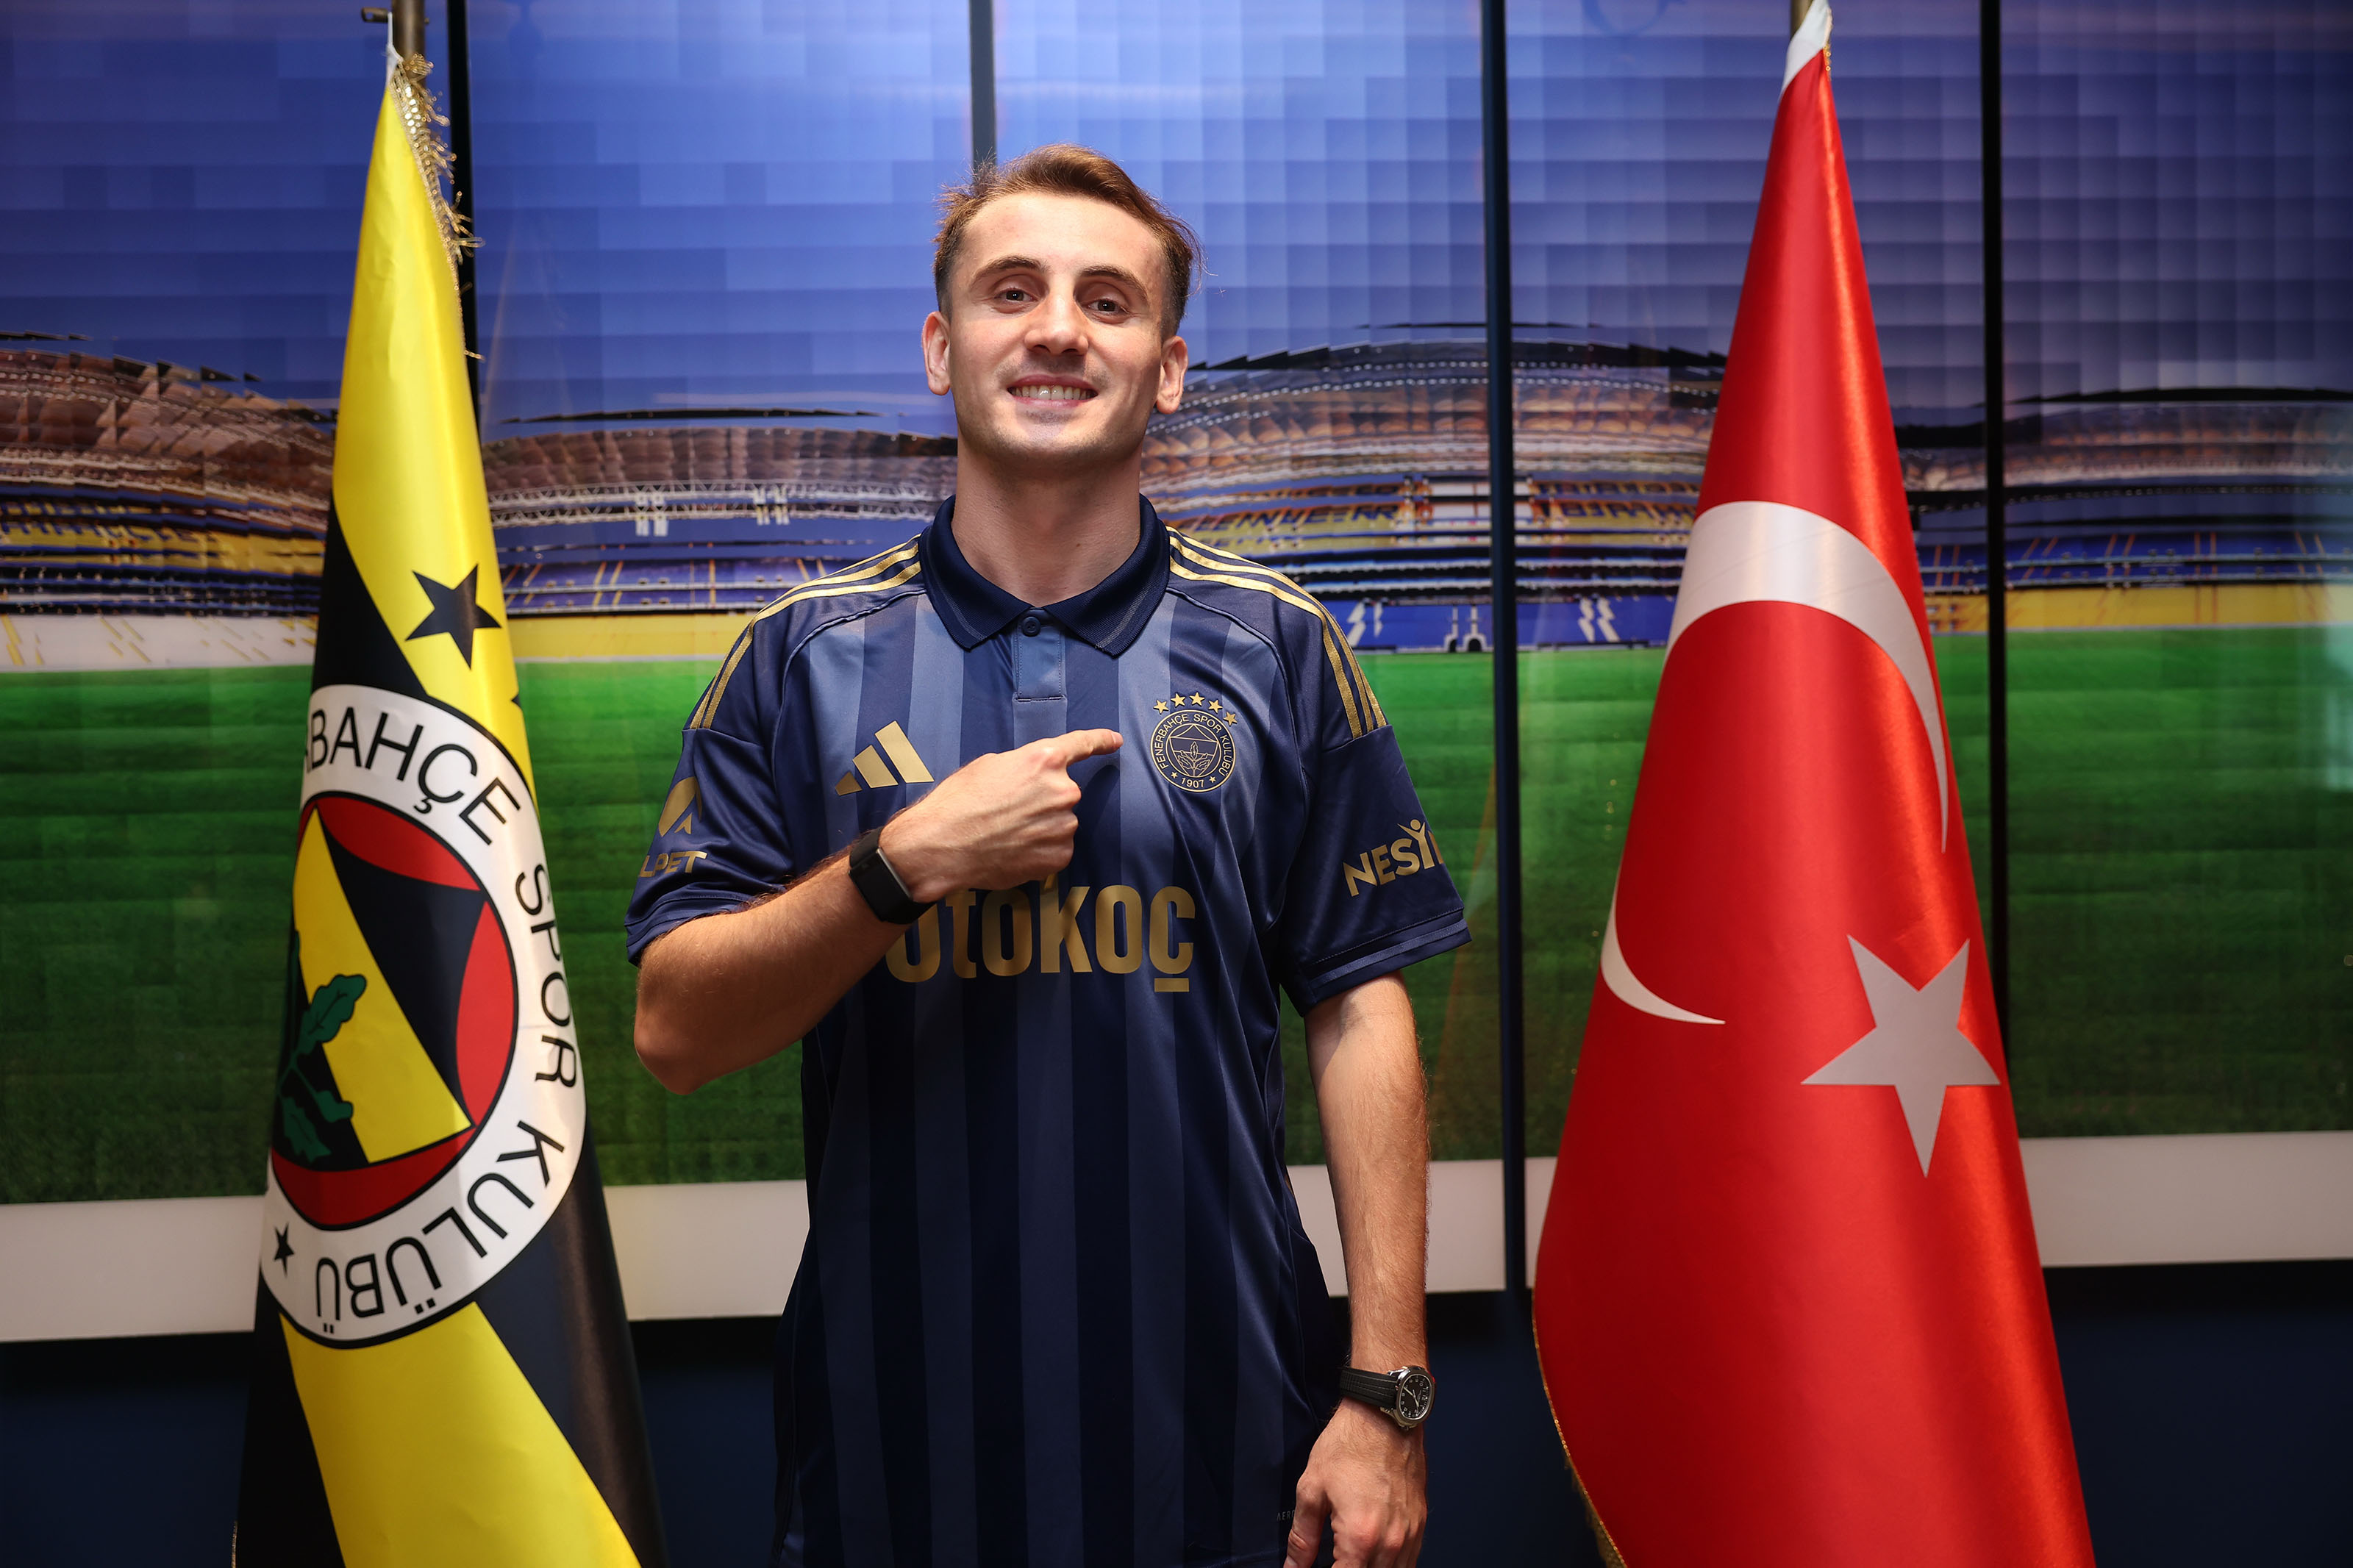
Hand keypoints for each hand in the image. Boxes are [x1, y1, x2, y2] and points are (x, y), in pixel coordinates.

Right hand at [879, 728, 1122, 899]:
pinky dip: (1039, 850)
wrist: (942, 845)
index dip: (1101, 741)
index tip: (1115, 741)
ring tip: (1005, 833)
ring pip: (1059, 823)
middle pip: (1064, 792)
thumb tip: (1032, 777)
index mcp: (1044, 760)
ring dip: (1041, 827)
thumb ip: (1022, 767)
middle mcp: (1062, 790)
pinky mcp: (1060, 855)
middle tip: (1009, 811)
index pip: (1083, 744)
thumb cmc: (958, 802)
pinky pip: (1056, 848)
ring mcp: (1064, 825)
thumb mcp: (988, 766)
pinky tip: (1012, 850)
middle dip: (1043, 800)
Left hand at [1286, 1400, 1425, 1567]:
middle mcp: (1390, 1542)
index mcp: (1360, 1537)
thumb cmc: (1350, 1445)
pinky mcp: (1420, 1524)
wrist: (1384, 1416)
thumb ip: (1302, 1537)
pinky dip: (1390, 1565)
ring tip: (1350, 1557)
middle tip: (1333, 1557)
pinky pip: (1409, 1562)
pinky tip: (1373, 1555)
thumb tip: (1294, 1566)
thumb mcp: (1312, 1490)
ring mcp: (1409, 1535)